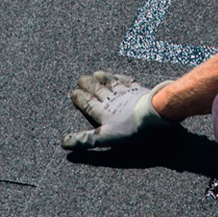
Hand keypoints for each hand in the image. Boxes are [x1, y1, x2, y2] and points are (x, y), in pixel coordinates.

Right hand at [61, 72, 178, 149]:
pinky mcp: (140, 90)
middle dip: (88, 85)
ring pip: (111, 83)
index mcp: (103, 111)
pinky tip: (120, 76)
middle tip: (80, 78)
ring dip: (102, 78)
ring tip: (96, 73)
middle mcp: (112, 99)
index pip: (87, 103)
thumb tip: (64, 142)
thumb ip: (86, 139)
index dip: (80, 98)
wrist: (153, 113)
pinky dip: (122, 78)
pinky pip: (128, 81)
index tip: (73, 92)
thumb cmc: (130, 128)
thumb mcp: (105, 137)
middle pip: (97, 90)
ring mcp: (126, 93)